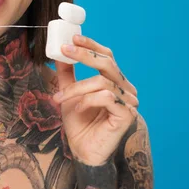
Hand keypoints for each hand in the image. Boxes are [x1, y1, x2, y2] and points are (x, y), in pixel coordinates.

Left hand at [52, 34, 138, 165]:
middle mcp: (124, 89)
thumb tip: (60, 54)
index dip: (91, 46)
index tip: (73, 38)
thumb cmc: (79, 123)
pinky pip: (106, 97)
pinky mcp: (127, 114)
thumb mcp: (68, 93)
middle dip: (84, 55)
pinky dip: (87, 100)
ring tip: (60, 99)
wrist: (82, 150)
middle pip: (107, 63)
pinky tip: (78, 109)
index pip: (107, 57)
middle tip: (65, 51)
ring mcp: (128, 102)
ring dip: (76, 88)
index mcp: (114, 81)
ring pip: (101, 82)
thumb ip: (67, 74)